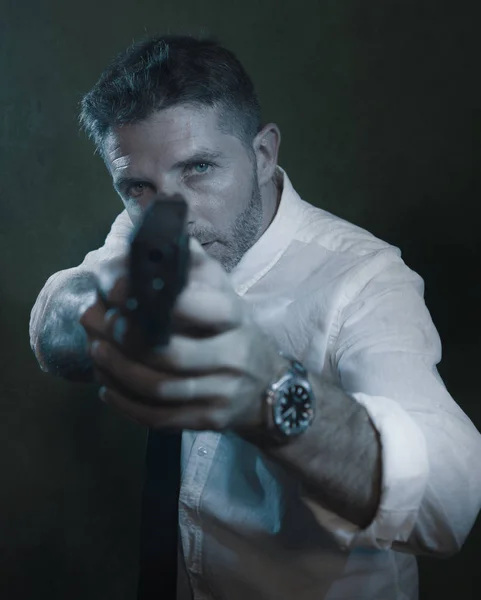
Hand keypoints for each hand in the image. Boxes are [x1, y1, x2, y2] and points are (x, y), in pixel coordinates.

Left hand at [80, 238, 283, 432]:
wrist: (267, 384)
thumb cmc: (232, 330)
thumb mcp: (222, 291)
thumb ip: (193, 263)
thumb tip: (154, 229)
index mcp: (234, 315)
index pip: (192, 307)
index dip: (148, 301)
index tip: (113, 290)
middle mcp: (234, 354)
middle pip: (170, 355)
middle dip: (124, 341)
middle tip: (95, 323)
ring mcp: (223, 391)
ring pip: (161, 389)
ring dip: (118, 371)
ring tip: (95, 351)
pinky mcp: (210, 419)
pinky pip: (161, 418)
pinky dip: (127, 405)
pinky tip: (106, 389)